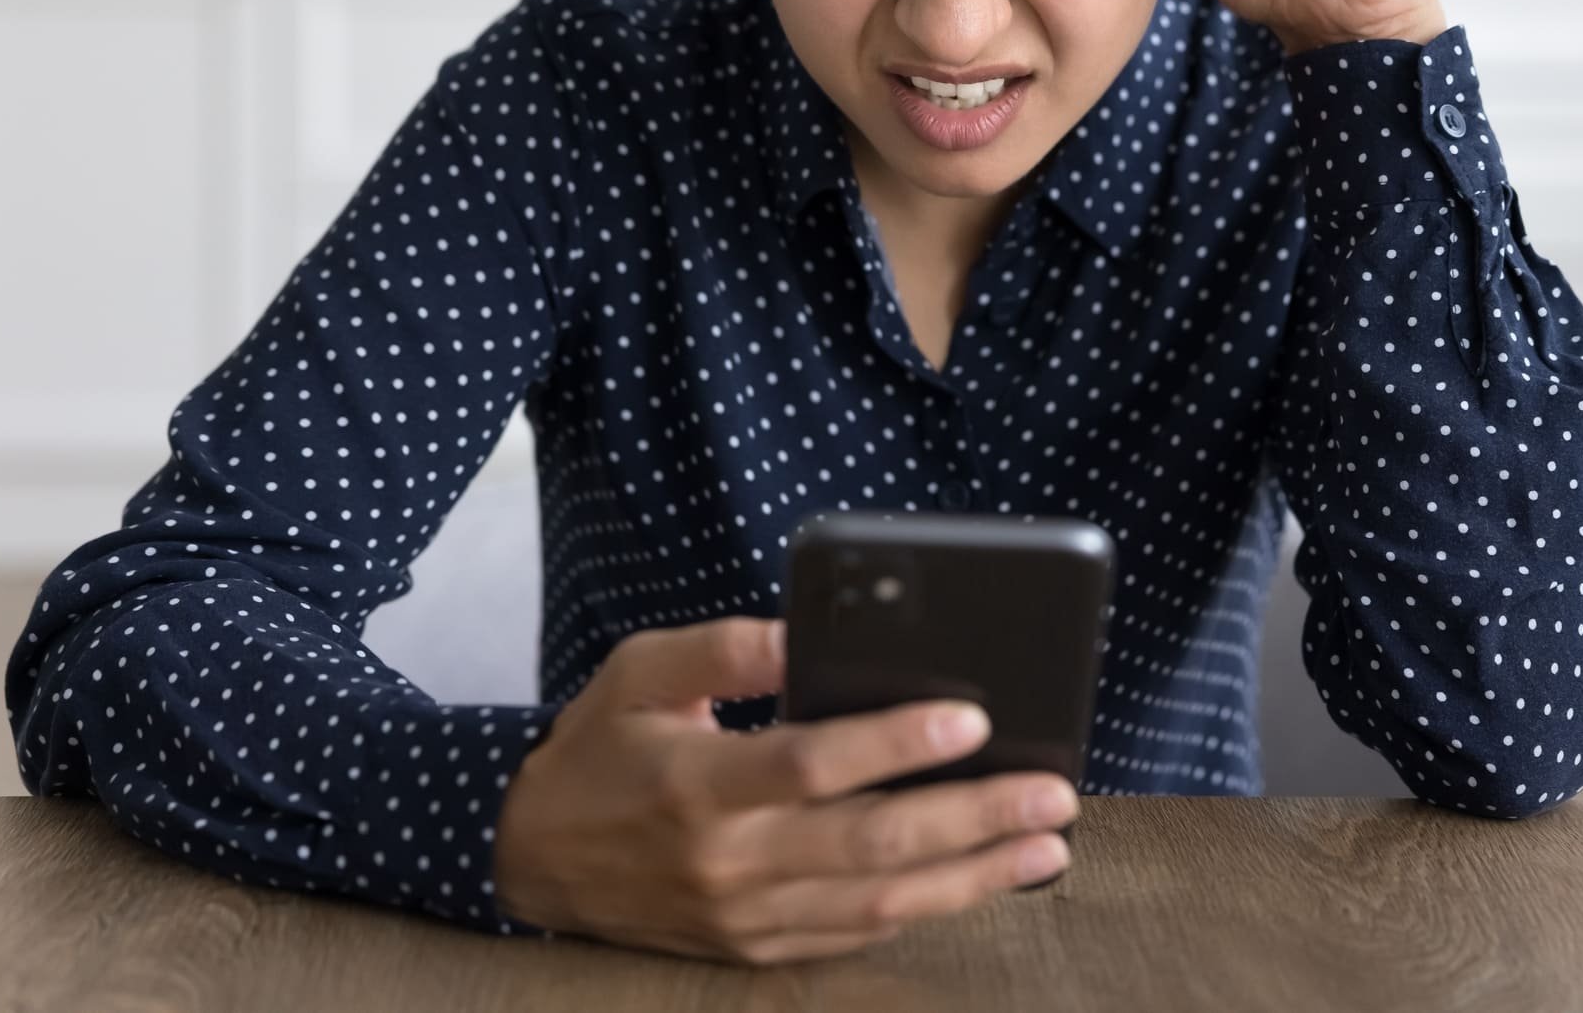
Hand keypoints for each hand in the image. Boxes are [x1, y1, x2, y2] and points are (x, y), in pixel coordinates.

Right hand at [491, 616, 1076, 963]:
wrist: (530, 859)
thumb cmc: (599, 748)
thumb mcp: (639, 671)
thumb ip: (723, 648)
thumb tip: (804, 633)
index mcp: (697, 784)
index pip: (813, 765)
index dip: (895, 744)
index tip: (971, 718)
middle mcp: (727, 861)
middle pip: (869, 845)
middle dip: (972, 818)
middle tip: (1052, 793)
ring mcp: (744, 917)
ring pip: (877, 903)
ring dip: (973, 877)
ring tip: (1046, 846)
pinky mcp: (754, 949)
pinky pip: (855, 935)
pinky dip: (925, 909)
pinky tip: (982, 880)